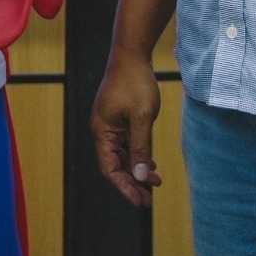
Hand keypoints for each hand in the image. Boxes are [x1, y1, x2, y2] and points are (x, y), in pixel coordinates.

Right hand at [88, 45, 163, 206]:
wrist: (131, 54)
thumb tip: (139, 176)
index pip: (109, 169)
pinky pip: (124, 143)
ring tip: (154, 182)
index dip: (124, 187)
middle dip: (131, 182)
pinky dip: (136, 155)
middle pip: (114, 165)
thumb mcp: (142, 118)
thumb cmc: (135, 83)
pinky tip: (150, 163)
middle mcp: (102, 130)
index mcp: (102, 131)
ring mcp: (109, 124)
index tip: (140, 201)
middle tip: (149, 199)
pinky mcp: (116, 118)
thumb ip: (140, 148)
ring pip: (120, 155)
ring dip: (135, 169)